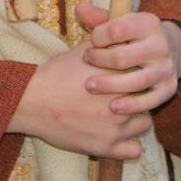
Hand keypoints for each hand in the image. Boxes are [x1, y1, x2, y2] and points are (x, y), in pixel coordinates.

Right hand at [8, 41, 149, 158]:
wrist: (32, 100)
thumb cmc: (58, 73)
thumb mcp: (85, 49)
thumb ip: (109, 42)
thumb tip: (125, 30)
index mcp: (121, 74)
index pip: (146, 75)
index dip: (138, 76)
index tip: (129, 78)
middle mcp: (123, 100)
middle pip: (147, 99)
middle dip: (138, 97)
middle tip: (123, 96)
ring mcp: (116, 126)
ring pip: (144, 124)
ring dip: (134, 120)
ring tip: (118, 115)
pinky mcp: (106, 147)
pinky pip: (134, 150)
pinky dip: (128, 144)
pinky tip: (115, 134)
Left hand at [80, 3, 180, 114]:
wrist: (170, 50)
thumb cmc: (133, 37)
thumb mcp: (121, 23)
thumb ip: (99, 19)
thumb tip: (80, 9)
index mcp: (149, 24)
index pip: (119, 29)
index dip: (99, 36)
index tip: (92, 42)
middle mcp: (161, 45)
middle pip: (125, 57)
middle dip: (101, 61)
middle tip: (86, 61)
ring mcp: (166, 68)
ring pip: (137, 81)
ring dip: (110, 85)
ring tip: (90, 86)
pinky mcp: (169, 88)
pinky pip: (150, 100)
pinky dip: (131, 105)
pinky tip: (113, 108)